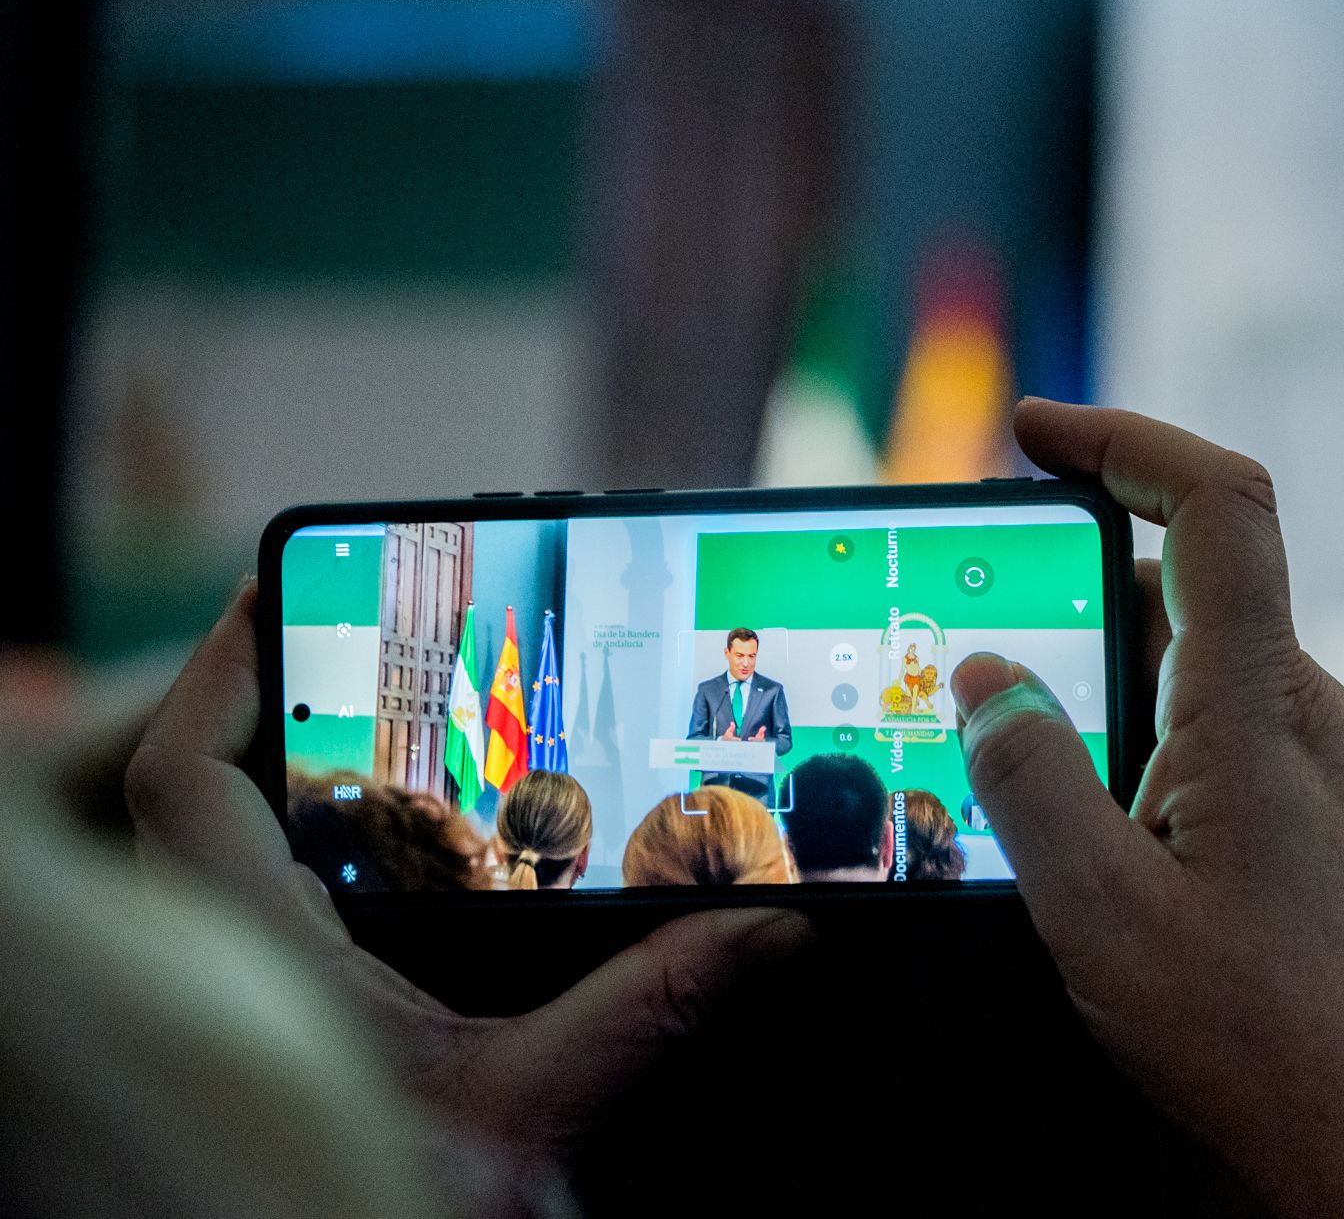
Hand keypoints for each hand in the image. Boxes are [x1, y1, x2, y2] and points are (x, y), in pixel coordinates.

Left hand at [123, 585, 809, 1196]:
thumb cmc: (402, 1218)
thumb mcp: (536, 1111)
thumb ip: (644, 1010)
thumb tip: (762, 930)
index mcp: (259, 968)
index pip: (183, 782)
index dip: (219, 669)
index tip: (283, 587)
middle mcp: (240, 975)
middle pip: (208, 794)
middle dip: (280, 704)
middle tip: (368, 635)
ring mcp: (258, 1006)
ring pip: (239, 855)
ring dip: (307, 779)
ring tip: (399, 718)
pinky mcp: (297, 1036)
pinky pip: (282, 911)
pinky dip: (337, 854)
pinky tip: (421, 847)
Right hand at [951, 402, 1343, 1218]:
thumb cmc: (1268, 1042)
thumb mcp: (1099, 914)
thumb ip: (1027, 779)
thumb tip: (983, 674)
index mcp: (1262, 707)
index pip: (1218, 502)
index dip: (1126, 437)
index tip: (1032, 430)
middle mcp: (1312, 714)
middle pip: (1195, 579)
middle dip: (1079, 570)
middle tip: (977, 609)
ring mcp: (1331, 768)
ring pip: (1206, 665)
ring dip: (1107, 670)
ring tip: (1014, 747)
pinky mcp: (1329, 822)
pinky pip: (1229, 732)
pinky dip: (1148, 732)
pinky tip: (1094, 820)